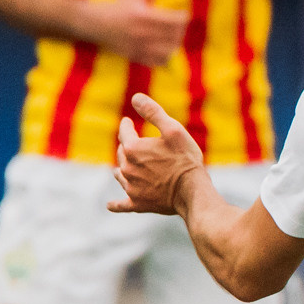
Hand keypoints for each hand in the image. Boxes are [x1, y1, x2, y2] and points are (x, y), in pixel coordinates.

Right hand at [85, 0, 188, 66]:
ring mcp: (139, 47)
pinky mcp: (135, 56)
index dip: (184, 16)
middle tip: (178, 23)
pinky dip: (165, 56)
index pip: (176, 20)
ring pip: (169, 51)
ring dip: (175, 43)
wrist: (93, 22)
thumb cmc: (117, 5)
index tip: (182, 13)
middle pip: (175, 36)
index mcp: (144, 15)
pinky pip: (158, 62)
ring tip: (172, 36)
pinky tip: (163, 48)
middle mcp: (143, 33)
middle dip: (181, 29)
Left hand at [108, 93, 205, 215]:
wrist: (192, 193)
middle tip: (132, 144)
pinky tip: (111, 205)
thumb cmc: (185, 159)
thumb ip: (153, 113)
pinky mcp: (138, 203)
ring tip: (123, 168)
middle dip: (126, 147)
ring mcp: (131, 187)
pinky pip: (122, 204)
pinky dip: (116, 204)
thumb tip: (136, 98)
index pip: (124, 132)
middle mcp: (127, 168)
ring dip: (121, 169)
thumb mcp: (173, 130)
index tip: (127, 121)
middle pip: (121, 154)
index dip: (126, 125)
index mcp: (133, 148)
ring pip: (120, 175)